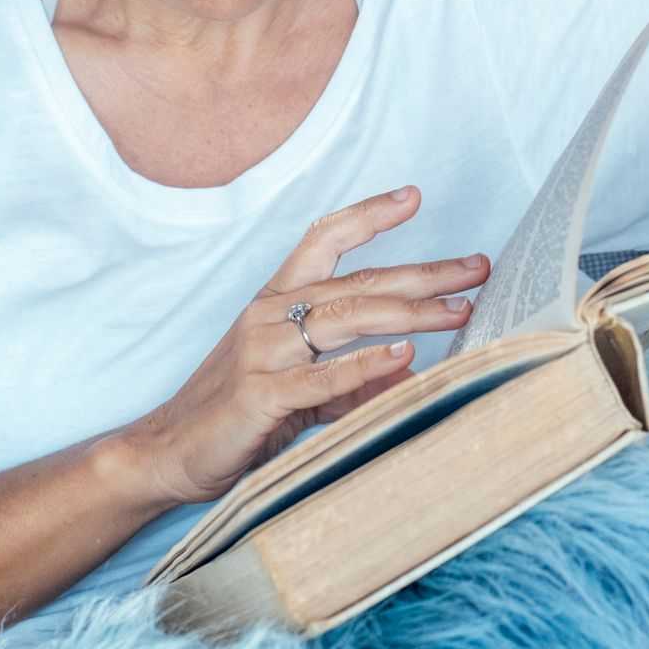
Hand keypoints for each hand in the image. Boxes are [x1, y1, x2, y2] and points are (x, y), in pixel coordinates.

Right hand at [108, 185, 491, 506]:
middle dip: (424, 273)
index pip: (324, 238)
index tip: (415, 196)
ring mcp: (264, 350)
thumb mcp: (303, 388)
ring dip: (410, 312)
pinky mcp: (260, 394)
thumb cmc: (240, 414)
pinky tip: (405, 357)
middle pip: (358, 281)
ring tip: (459, 309)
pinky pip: (322, 377)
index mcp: (277, 300)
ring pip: (347, 319)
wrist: (171, 452)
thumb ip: (354, 378)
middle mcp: (270, 313)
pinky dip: (366, 366)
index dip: (369, 215)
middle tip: (478, 268)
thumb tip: (414, 376)